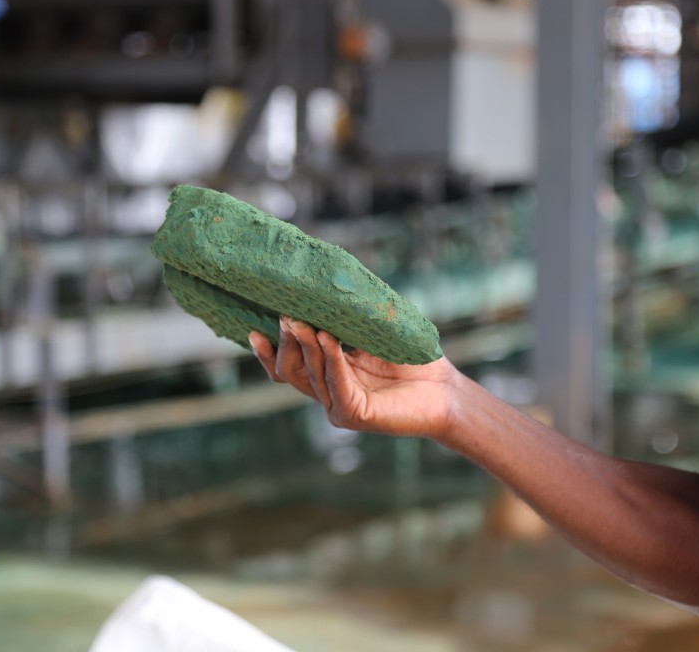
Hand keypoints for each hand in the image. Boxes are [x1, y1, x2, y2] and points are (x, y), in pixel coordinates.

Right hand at [249, 316, 464, 440]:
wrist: (447, 392)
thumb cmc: (415, 360)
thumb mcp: (375, 332)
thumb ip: (349, 318)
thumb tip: (324, 283)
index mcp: (329, 374)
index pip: (288, 365)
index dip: (268, 351)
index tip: (252, 329)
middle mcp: (328, 392)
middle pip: (290, 370)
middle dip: (285, 342)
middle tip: (285, 315)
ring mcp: (339, 406)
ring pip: (309, 376)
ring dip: (304, 346)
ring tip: (300, 321)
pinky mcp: (354, 415)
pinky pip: (335, 385)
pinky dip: (330, 360)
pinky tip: (328, 338)